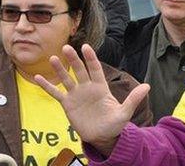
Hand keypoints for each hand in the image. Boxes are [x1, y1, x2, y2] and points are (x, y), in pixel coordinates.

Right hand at [34, 44, 149, 156]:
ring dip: (59, 69)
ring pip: (66, 79)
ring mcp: (76, 94)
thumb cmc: (114, 124)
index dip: (90, 58)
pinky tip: (37, 77)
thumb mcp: (124, 113)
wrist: (102, 137)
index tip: (85, 47)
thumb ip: (133, 99)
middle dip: (73, 59)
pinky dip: (47, 86)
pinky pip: (55, 93)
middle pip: (79, 70)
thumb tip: (148, 86)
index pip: (95, 69)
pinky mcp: (67, 104)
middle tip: (67, 48)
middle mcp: (87, 87)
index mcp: (100, 87)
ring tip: (53, 58)